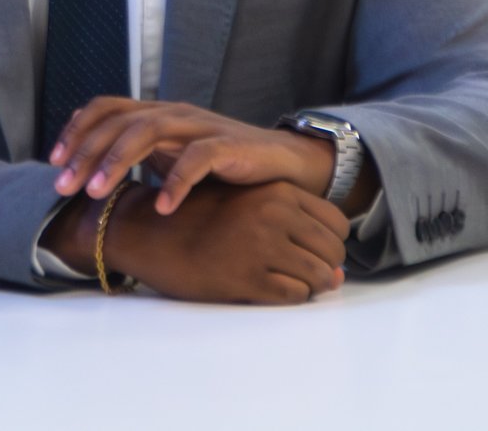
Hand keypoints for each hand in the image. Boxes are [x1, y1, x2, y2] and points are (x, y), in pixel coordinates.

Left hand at [49, 96, 333, 213]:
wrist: (282, 162)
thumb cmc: (221, 162)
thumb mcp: (170, 156)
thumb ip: (138, 155)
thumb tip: (91, 173)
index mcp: (156, 113)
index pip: (105, 108)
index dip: (76, 129)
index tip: (53, 162)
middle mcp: (172, 113)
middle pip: (118, 122)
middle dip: (85, 152)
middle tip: (63, 185)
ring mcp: (199, 126)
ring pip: (147, 132)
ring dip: (116, 162)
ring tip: (96, 192)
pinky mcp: (227, 145)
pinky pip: (196, 158)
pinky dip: (176, 182)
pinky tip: (161, 207)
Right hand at [97, 179, 349, 304]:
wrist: (148, 231)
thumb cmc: (197, 219)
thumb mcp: (246, 205)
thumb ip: (293, 228)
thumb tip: (339, 276)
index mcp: (277, 191)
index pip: (337, 223)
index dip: (329, 243)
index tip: (310, 250)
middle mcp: (275, 214)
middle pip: (333, 252)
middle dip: (324, 267)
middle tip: (299, 271)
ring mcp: (263, 246)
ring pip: (320, 277)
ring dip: (309, 285)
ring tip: (282, 280)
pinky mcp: (248, 276)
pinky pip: (294, 295)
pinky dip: (290, 297)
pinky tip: (265, 287)